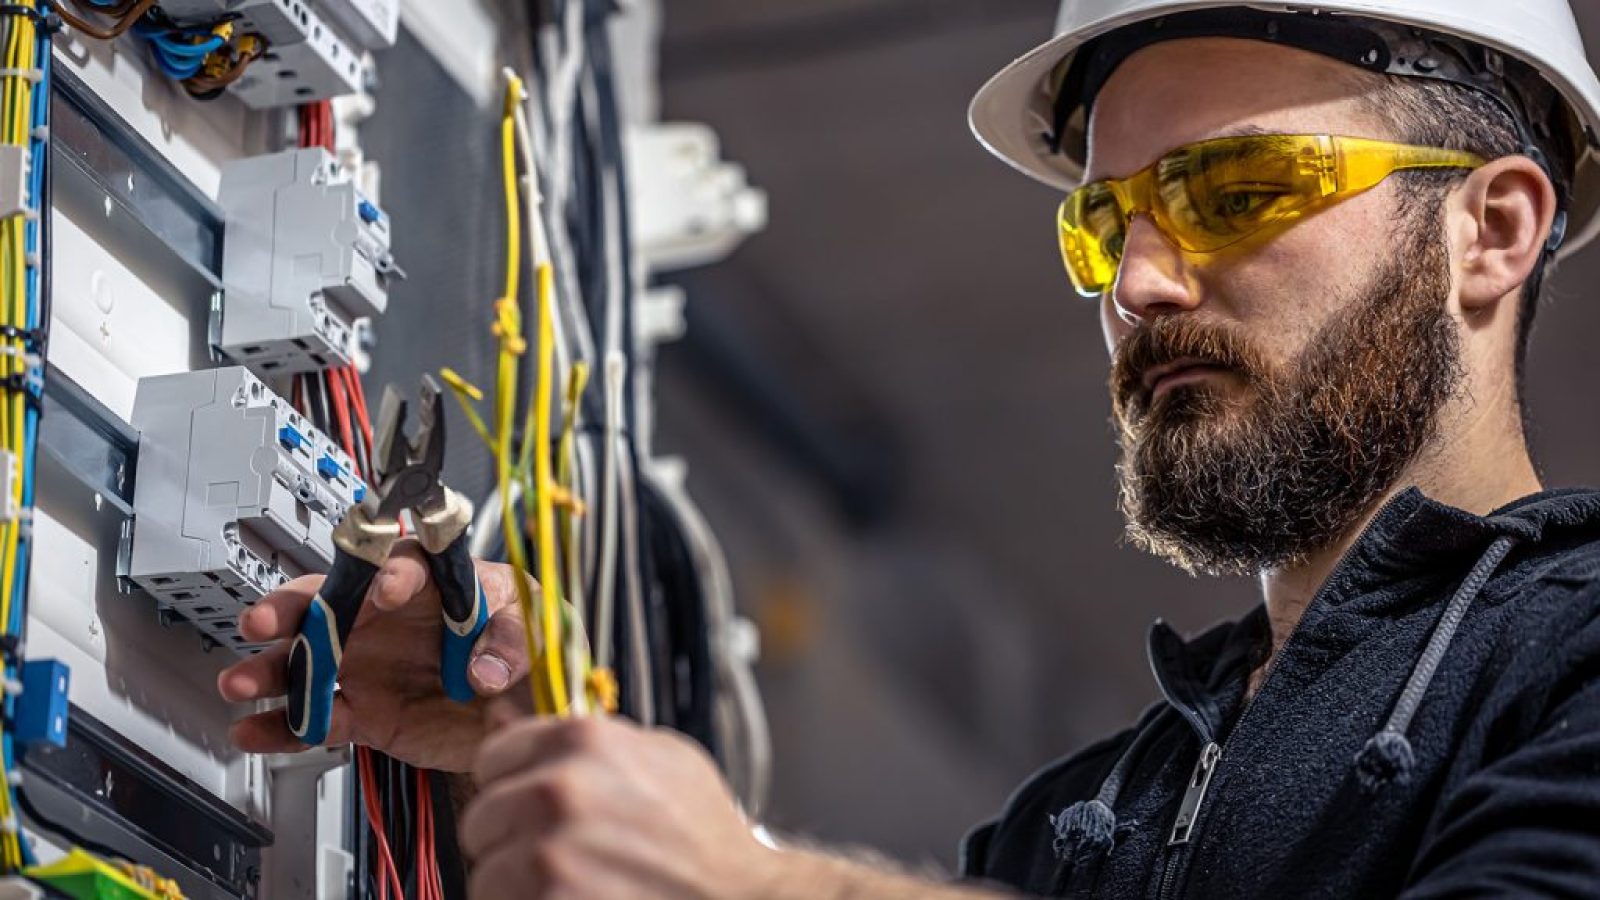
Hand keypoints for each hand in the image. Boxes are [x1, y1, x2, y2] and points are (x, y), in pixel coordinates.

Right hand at [217, 541, 535, 771]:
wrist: (525, 709)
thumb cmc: (526, 645)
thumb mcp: (534, 628)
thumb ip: (511, 641)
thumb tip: (485, 668)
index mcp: (433, 583)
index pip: (403, 565)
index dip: (392, 573)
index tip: (386, 589)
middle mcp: (389, 618)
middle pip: (330, 602)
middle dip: (292, 609)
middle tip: (264, 620)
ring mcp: (371, 665)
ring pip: (310, 661)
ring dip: (271, 671)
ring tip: (240, 682)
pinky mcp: (367, 712)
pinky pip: (318, 717)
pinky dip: (284, 727)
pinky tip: (254, 730)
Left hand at [461, 711, 779, 899]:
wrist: (740, 899)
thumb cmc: (703, 834)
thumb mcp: (661, 756)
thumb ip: (589, 738)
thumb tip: (509, 718)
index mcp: (583, 740)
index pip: (492, 757)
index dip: (511, 785)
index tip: (530, 805)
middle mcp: (559, 790)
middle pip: (480, 818)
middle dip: (510, 839)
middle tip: (556, 854)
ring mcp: (550, 853)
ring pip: (485, 873)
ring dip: (515, 886)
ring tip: (569, 884)